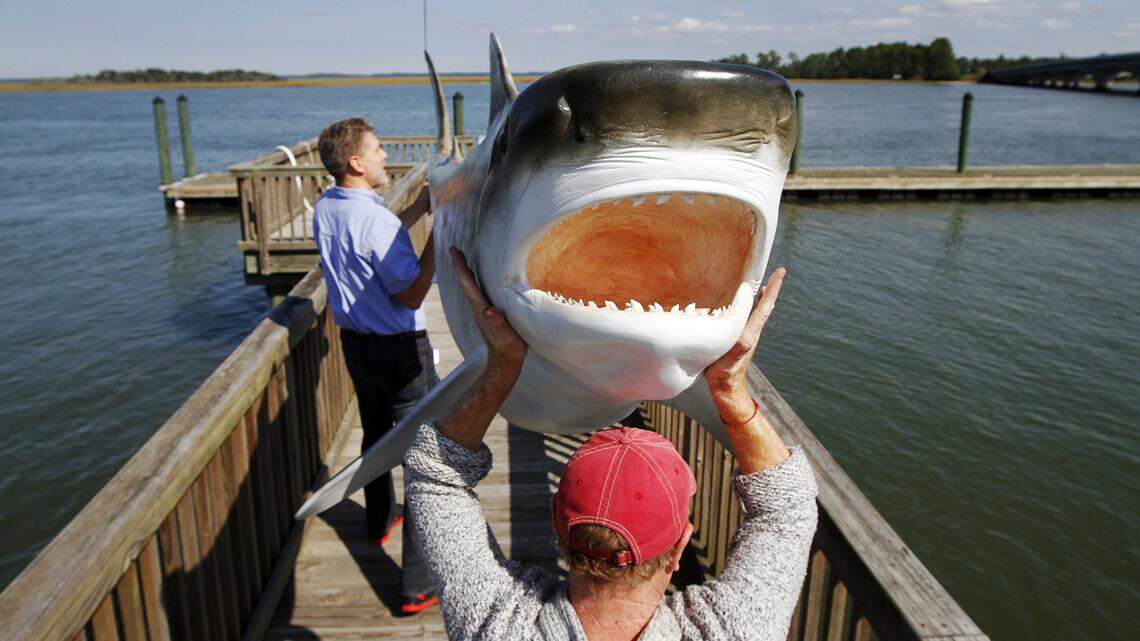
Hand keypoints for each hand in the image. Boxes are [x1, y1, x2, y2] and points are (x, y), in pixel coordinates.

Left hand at [449, 247, 526, 372]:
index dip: (461, 266)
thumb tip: (488, 310)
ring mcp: (483, 310)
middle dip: (461, 265)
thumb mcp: (505, 336)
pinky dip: (477, 281)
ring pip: (472, 286)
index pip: (468, 283)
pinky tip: (481, 278)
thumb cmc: (508, 349)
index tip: (454, 250)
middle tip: (456, 249)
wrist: (505, 362)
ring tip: (466, 258)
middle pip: (467, 281)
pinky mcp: (489, 313)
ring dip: (467, 272)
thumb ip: (497, 323)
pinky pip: (480, 292)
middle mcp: (479, 306)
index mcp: (481, 308)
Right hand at [704, 267, 785, 423]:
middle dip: (770, 289)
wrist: (724, 387)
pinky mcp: (737, 338)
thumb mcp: (732, 359)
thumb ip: (741, 346)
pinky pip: (744, 317)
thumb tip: (748, 336)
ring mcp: (744, 334)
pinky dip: (746, 306)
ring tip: (760, 284)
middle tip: (775, 272)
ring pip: (755, 311)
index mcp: (750, 332)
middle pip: (764, 305)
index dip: (774, 289)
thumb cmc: (726, 373)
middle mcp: (750, 330)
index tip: (781, 272)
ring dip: (760, 296)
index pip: (765, 306)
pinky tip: (738, 304)